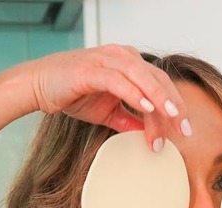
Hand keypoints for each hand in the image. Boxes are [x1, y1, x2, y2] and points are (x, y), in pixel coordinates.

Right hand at [26, 45, 189, 149]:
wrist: (37, 85)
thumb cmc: (71, 92)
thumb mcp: (108, 111)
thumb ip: (130, 120)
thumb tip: (150, 136)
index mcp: (129, 64)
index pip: (161, 84)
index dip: (176, 107)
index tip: (184, 131)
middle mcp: (121, 57)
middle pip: (158, 79)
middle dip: (174, 105)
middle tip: (184, 129)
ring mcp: (106, 60)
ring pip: (142, 77)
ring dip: (159, 99)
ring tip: (172, 118)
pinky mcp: (90, 69)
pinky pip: (118, 80)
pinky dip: (134, 93)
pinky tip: (146, 108)